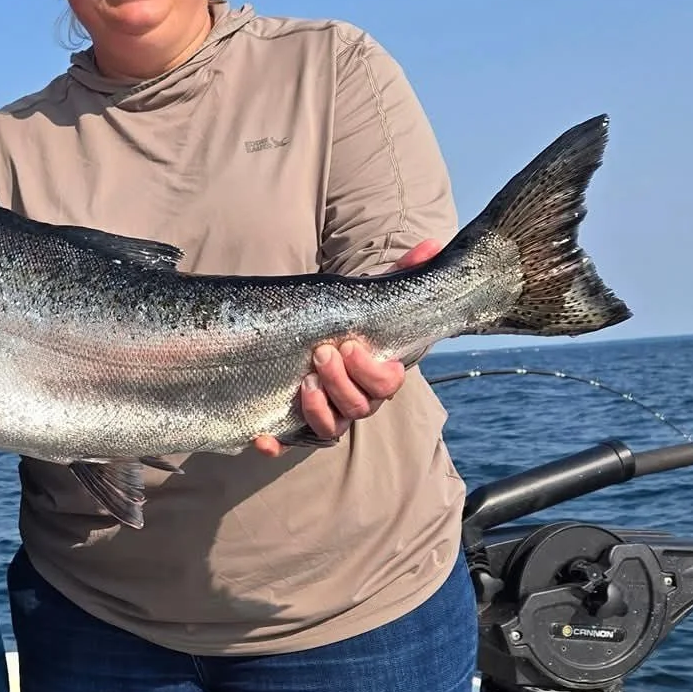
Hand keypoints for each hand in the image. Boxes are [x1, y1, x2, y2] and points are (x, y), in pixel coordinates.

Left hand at [253, 237, 443, 454]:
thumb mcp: (370, 296)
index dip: (370, 370)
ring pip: (330, 428)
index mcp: (377, 376)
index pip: (386, 385)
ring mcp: (325, 416)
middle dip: (341, 382)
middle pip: (358, 407)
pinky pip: (288, 444)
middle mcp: (355, 401)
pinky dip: (276, 445)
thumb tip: (432, 245)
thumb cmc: (348, 321)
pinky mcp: (294, 425)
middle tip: (321, 353)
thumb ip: (401, 274)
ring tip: (304, 382)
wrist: (314, 335)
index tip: (349, 343)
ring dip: (318, 409)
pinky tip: (260, 438)